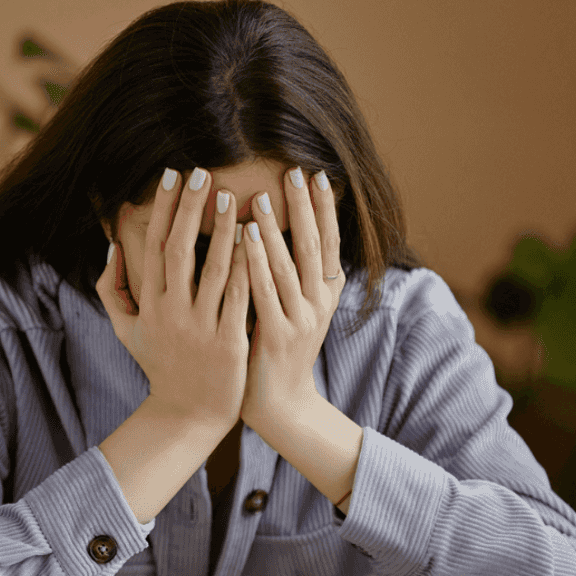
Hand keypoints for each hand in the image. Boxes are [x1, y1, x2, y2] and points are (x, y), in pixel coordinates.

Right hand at [96, 167, 250, 429]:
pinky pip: (240, 297)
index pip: (153, 246)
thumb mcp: (127, 330)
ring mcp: (200, 328)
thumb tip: (111, 247)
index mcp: (149, 305)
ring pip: (213, 269)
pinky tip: (258, 240)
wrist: (187, 415)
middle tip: (203, 174)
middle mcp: (171, 312)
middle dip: (191, 209)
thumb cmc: (160, 367)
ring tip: (234, 198)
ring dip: (223, 230)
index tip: (172, 175)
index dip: (163, 208)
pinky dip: (249, 267)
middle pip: (179, 250)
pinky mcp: (229, 342)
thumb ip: (113, 289)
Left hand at [240, 167, 343, 429]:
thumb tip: (280, 228)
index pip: (329, 241)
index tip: (316, 175)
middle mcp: (319, 303)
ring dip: (276, 228)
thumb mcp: (295, 308)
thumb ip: (291, 273)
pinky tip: (246, 236)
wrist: (280, 404)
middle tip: (294, 172)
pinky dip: (256, 260)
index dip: (324, 208)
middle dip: (304, 207)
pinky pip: (266, 290)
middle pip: (314, 246)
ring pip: (289, 264)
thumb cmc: (277, 350)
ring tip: (262, 196)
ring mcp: (301, 320)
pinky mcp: (277, 336)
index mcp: (326, 294)